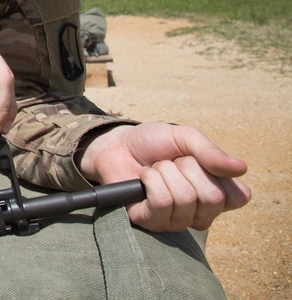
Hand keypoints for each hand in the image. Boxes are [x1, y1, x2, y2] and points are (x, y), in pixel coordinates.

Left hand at [78, 122, 251, 231]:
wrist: (118, 144)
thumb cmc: (154, 143)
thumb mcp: (184, 137)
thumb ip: (210, 152)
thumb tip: (241, 168)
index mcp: (218, 194)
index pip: (238, 196)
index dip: (216, 171)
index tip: (196, 159)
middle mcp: (201, 214)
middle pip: (212, 197)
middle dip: (187, 168)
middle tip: (171, 162)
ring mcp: (176, 221)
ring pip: (185, 198)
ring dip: (165, 172)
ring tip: (156, 169)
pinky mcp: (151, 223)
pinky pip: (161, 203)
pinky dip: (151, 180)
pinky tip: (144, 179)